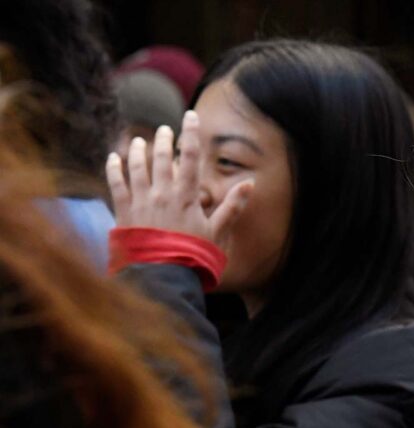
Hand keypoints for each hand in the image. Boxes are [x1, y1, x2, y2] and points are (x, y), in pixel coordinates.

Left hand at [106, 110, 253, 243]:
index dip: (190, 134)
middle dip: (163, 140)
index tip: (190, 116)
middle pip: (161, 158)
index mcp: (186, 196)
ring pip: (137, 167)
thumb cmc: (194, 255)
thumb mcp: (217, 232)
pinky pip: (117, 185)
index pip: (189, 157)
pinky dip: (114, 169)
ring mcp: (141, 202)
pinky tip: (114, 158)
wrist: (163, 276)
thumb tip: (251, 184)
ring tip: (140, 140)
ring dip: (139, 151)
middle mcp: (161, 193)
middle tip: (164, 130)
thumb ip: (232, 206)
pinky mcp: (124, 212)